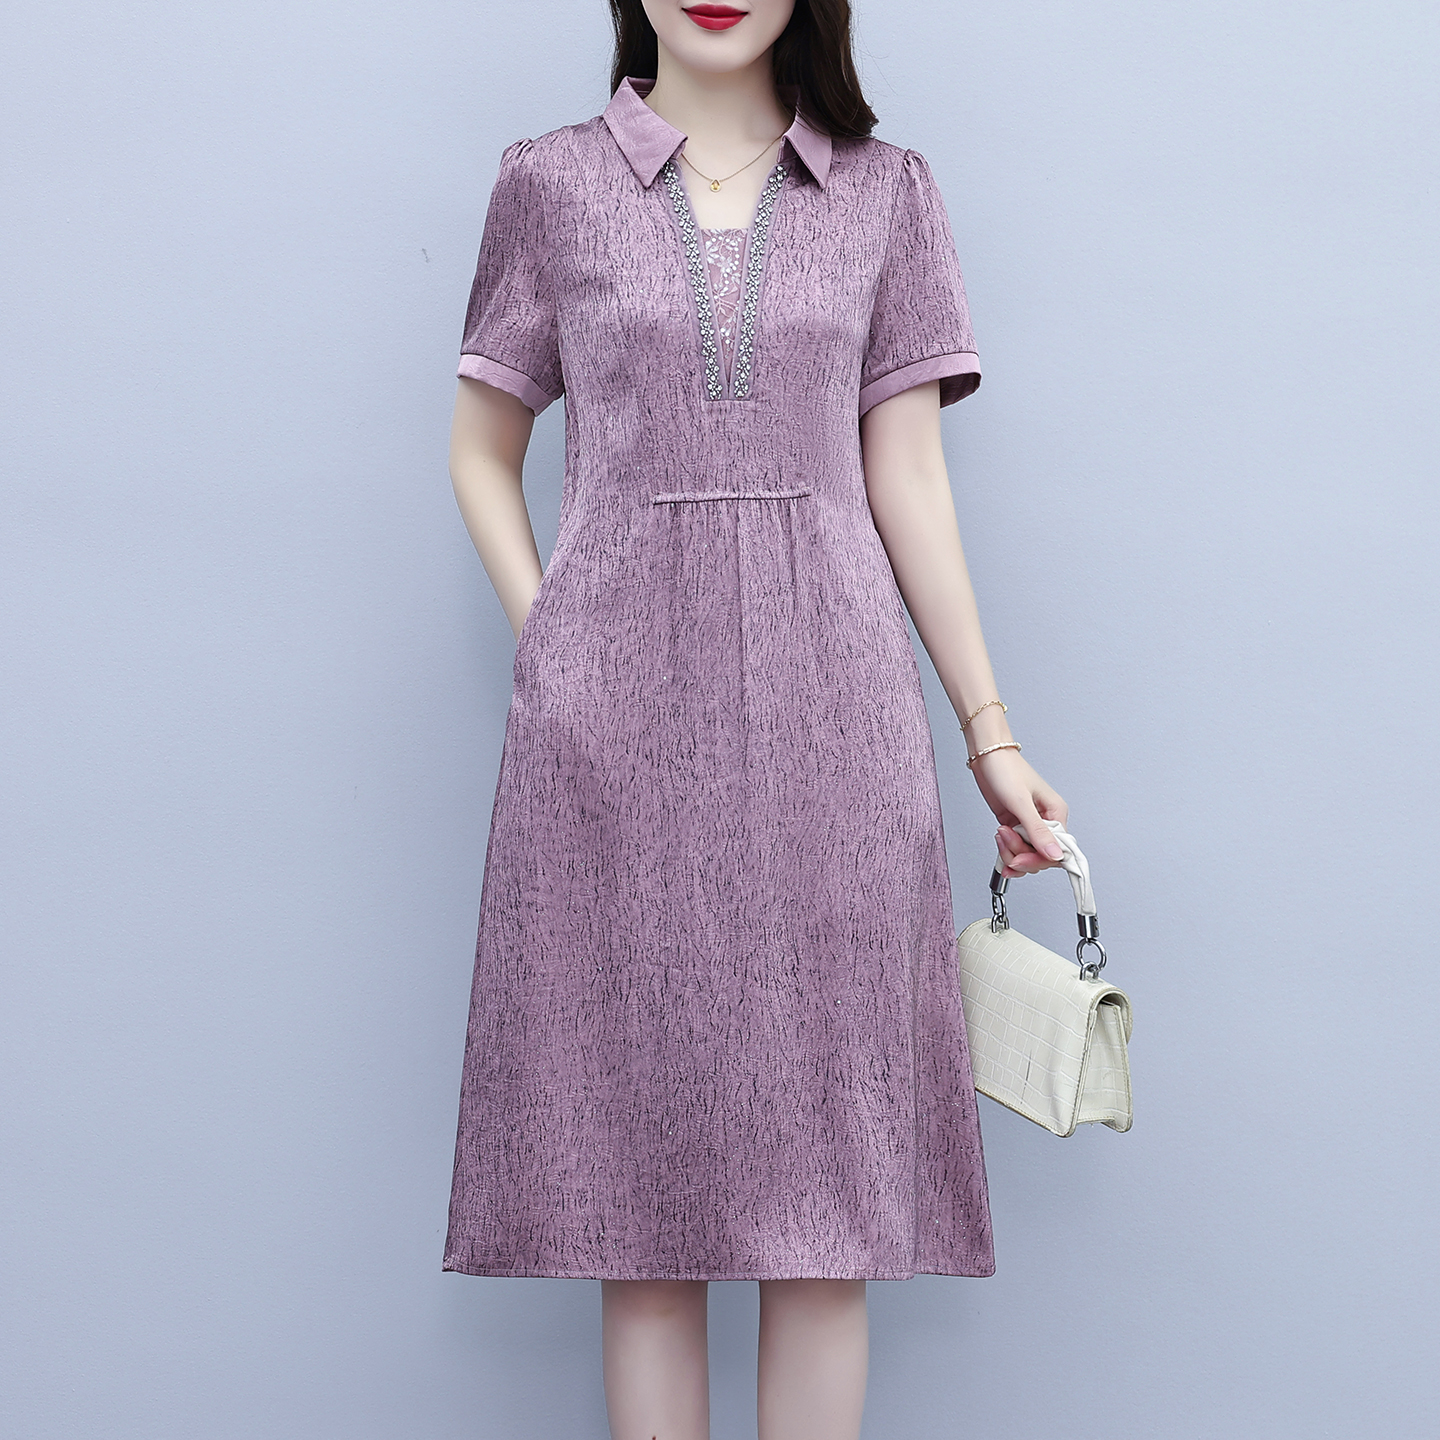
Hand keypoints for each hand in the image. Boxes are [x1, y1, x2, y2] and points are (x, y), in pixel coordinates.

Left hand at [968, 748, 1068, 877]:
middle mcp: (1046, 820)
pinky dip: (1005, 848)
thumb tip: (1056, 855)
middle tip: (1005, 839)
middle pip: (1040, 855)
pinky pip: (1015, 847)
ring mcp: (1029, 824)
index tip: (1021, 860)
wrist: (986, 756)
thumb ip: (1037, 831)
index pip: (1057, 850)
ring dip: (1010, 850)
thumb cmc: (1006, 769)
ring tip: (1000, 832)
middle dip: (1020, 854)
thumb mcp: (1021, 802)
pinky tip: (999, 838)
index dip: (1039, 859)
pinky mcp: (1015, 825)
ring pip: (1026, 854)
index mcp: (1056, 813)